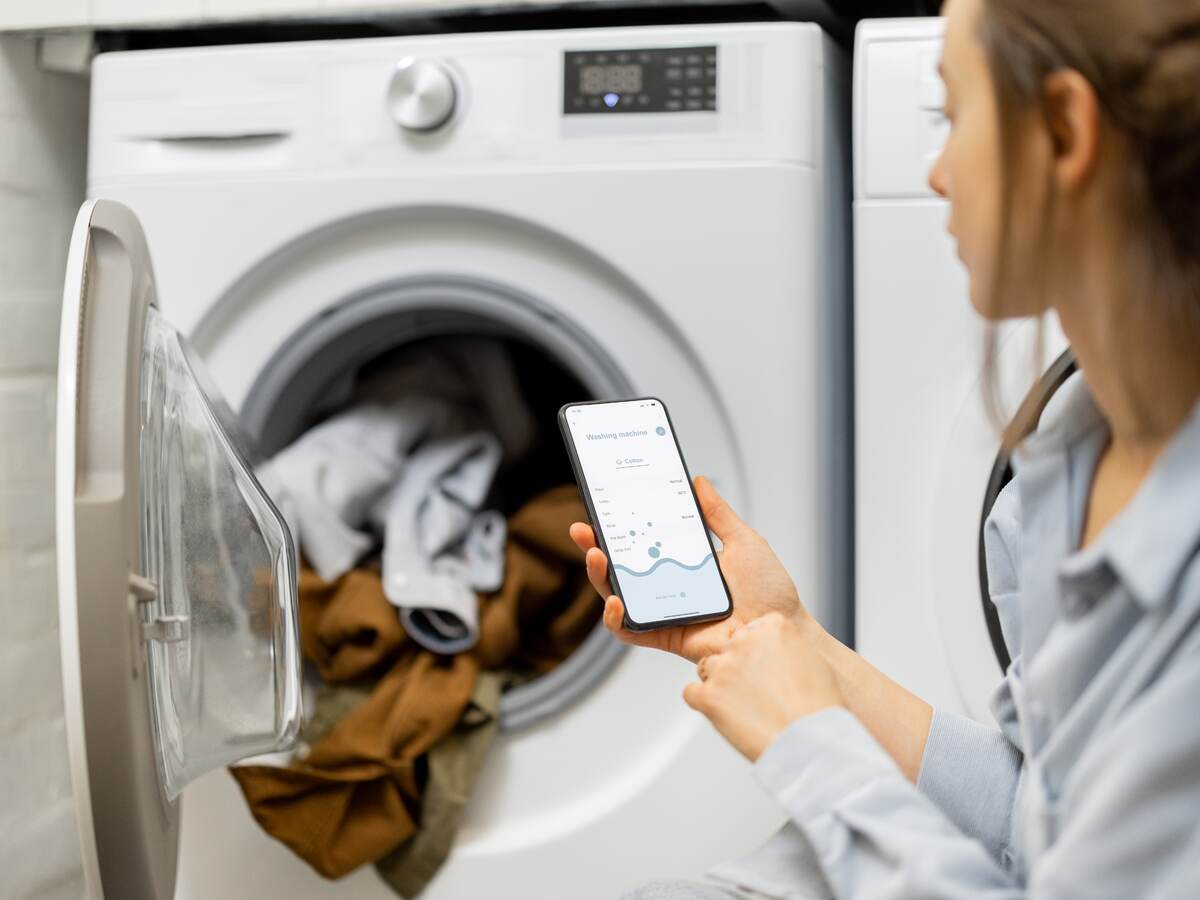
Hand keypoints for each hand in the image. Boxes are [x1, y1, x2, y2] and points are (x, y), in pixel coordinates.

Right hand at [568, 476, 810, 663]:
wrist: (779, 634)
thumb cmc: (769, 594)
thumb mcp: (743, 541)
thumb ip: (717, 514)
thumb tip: (698, 482)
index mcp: (685, 563)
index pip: (643, 541)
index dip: (619, 526)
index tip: (603, 507)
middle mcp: (669, 587)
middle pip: (622, 567)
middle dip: (596, 547)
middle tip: (583, 529)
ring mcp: (664, 612)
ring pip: (617, 595)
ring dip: (599, 576)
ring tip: (596, 557)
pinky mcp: (663, 636)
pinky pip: (628, 630)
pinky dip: (614, 617)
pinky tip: (615, 600)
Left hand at [685, 612, 843, 761]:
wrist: (812, 743)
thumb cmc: (817, 708)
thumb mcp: (811, 661)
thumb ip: (784, 649)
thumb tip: (771, 654)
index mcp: (772, 628)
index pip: (750, 630)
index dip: (755, 652)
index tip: (763, 666)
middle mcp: (745, 643)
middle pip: (727, 647)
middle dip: (737, 667)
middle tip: (754, 691)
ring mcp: (724, 668)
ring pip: (707, 668)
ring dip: (720, 684)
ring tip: (744, 707)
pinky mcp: (709, 695)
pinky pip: (692, 692)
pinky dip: (704, 703)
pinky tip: (725, 715)